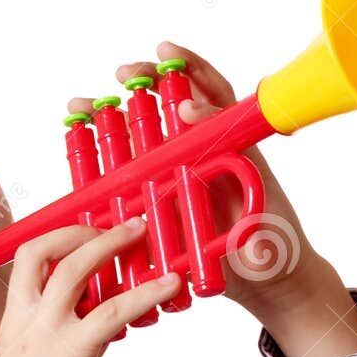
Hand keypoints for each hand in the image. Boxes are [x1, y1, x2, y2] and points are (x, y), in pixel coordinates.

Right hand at [0, 219, 183, 356]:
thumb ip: (61, 338)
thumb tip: (95, 323)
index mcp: (13, 320)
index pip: (26, 259)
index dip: (57, 237)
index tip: (86, 231)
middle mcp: (24, 319)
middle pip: (43, 249)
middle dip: (81, 230)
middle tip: (117, 226)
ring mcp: (45, 334)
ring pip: (76, 268)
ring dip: (112, 244)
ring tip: (141, 232)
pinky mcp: (72, 354)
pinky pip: (112, 312)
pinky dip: (145, 293)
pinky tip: (169, 285)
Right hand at [66, 40, 321, 309]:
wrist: (264, 284)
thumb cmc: (276, 256)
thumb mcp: (271, 242)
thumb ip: (260, 238)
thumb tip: (249, 243)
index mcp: (236, 153)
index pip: (219, 101)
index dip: (198, 79)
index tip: (174, 74)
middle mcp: (205, 157)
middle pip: (175, 102)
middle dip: (147, 79)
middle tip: (123, 72)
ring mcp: (181, 177)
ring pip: (145, 134)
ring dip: (113, 116)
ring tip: (81, 107)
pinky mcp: (161, 201)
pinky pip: (130, 172)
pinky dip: (103, 157)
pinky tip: (79, 147)